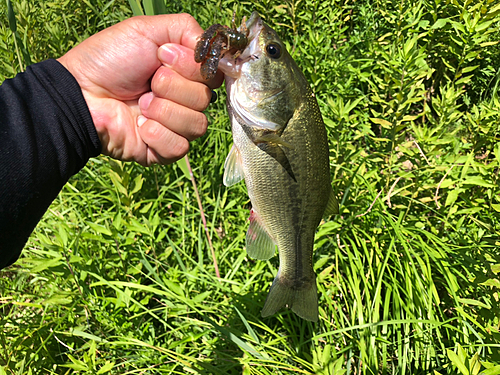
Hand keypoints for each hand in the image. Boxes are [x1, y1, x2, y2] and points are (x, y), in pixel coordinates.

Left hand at [58, 14, 222, 165]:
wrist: (80, 95)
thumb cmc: (109, 61)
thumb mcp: (145, 30)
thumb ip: (185, 29)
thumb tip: (214, 50)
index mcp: (185, 73)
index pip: (213, 74)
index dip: (192, 67)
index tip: (163, 57)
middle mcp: (185, 100)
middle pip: (206, 99)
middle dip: (171, 87)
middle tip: (146, 83)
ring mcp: (176, 127)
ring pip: (197, 125)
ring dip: (163, 112)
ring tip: (140, 105)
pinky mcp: (165, 150)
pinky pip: (180, 146)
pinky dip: (157, 134)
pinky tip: (139, 126)